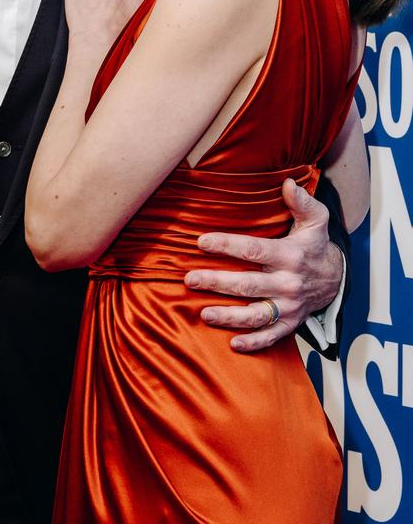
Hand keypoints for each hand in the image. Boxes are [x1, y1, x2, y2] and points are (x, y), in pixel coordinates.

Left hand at [184, 178, 343, 351]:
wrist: (337, 278)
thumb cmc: (315, 245)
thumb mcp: (315, 220)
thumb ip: (302, 202)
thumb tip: (288, 183)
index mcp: (290, 256)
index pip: (253, 250)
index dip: (227, 245)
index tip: (201, 241)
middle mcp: (288, 283)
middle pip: (248, 284)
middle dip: (217, 282)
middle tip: (190, 279)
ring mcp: (289, 306)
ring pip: (256, 314)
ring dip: (228, 317)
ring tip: (203, 313)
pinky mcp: (290, 323)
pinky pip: (271, 337)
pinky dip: (253, 342)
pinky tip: (233, 344)